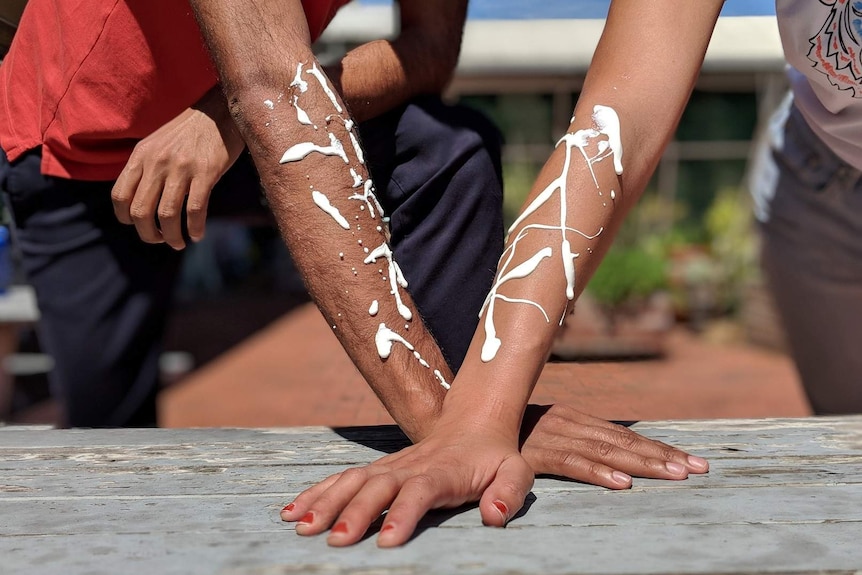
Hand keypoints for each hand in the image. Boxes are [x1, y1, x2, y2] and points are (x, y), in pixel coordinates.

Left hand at [111, 87, 243, 249]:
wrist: (219, 112)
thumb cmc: (189, 132)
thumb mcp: (158, 144)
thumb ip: (146, 167)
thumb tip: (138, 199)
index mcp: (141, 155)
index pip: (120, 196)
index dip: (126, 218)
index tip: (141, 225)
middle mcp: (157, 162)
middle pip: (140, 211)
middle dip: (148, 234)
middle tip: (160, 240)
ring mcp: (181, 168)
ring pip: (166, 215)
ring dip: (172, 237)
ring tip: (179, 243)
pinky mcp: (206, 173)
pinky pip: (195, 210)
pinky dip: (194, 228)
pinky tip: (197, 234)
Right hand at [281, 421, 533, 547]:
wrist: (474, 424)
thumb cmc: (495, 457)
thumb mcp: (516, 472)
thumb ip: (510, 492)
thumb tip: (494, 516)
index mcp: (443, 472)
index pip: (421, 491)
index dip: (404, 514)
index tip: (388, 540)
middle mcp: (410, 467)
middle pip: (377, 486)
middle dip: (354, 511)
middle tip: (334, 539)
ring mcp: (390, 466)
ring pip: (352, 480)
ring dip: (325, 502)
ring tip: (300, 526)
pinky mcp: (376, 469)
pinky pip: (341, 478)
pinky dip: (315, 492)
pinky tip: (291, 511)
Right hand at [520, 404, 708, 486]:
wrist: (464, 427)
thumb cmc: (506, 436)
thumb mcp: (544, 436)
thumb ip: (574, 445)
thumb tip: (612, 460)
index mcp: (574, 420)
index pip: (625, 436)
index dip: (659, 449)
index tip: (693, 461)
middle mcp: (567, 423)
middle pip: (623, 443)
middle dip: (663, 456)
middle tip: (700, 469)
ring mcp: (551, 437)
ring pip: (604, 452)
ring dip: (641, 464)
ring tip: (674, 475)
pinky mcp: (532, 455)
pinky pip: (570, 465)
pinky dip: (596, 473)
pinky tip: (621, 484)